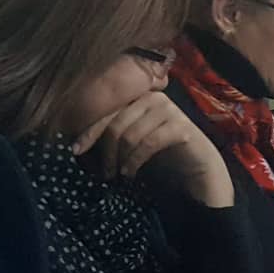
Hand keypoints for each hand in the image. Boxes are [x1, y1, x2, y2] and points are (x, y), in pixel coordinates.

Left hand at [73, 92, 232, 206]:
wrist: (198, 166)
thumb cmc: (163, 153)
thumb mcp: (133, 139)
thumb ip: (114, 132)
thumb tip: (78, 140)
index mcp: (140, 97)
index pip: (107, 112)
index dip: (89, 132)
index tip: (75, 150)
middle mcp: (154, 98)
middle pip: (116, 123)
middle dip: (106, 151)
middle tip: (104, 173)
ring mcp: (169, 110)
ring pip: (130, 134)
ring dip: (120, 159)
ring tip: (119, 175)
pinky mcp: (180, 126)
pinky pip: (148, 143)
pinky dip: (135, 160)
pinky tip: (131, 173)